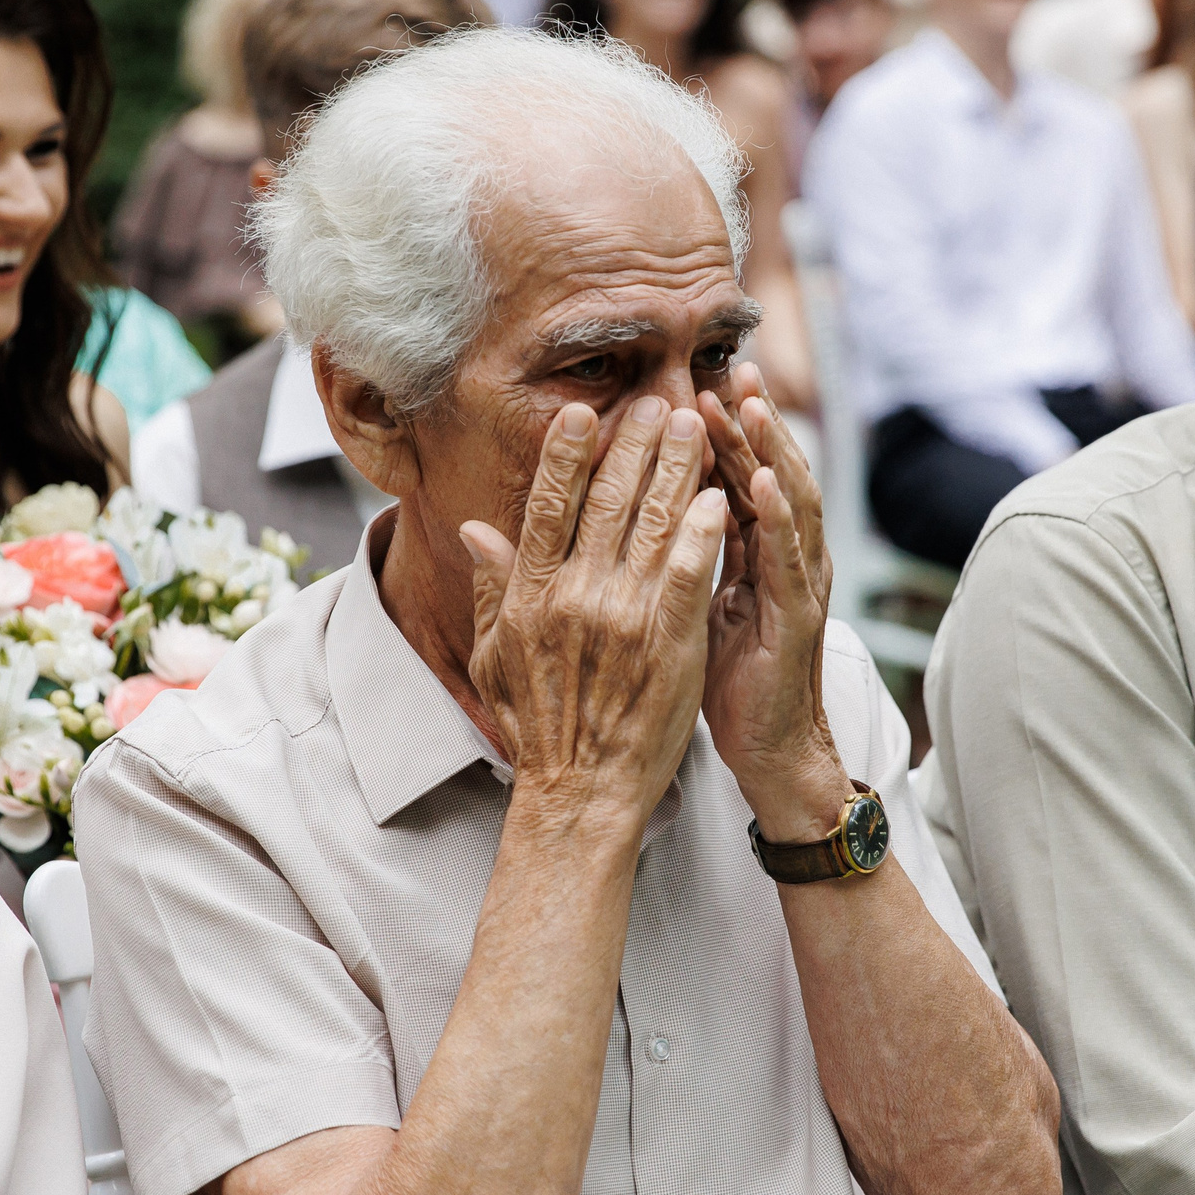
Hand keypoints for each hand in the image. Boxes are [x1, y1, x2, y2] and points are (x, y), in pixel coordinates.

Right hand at [458, 398, 728, 840]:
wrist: (581, 791)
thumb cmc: (537, 727)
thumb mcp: (493, 656)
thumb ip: (489, 588)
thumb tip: (474, 529)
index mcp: (530, 596)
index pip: (546, 507)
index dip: (565, 456)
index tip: (582, 414)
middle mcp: (574, 597)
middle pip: (608, 502)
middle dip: (635, 445)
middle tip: (657, 403)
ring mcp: (625, 618)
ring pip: (655, 524)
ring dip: (678, 469)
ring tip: (696, 428)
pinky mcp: (670, 642)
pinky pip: (692, 572)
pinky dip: (705, 531)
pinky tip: (720, 496)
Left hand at [698, 362, 845, 835]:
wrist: (768, 750)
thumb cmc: (725, 680)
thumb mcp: (691, 605)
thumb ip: (674, 555)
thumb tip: (638, 514)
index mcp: (753, 553)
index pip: (738, 477)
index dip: (721, 432)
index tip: (696, 382)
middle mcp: (784, 558)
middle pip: (770, 473)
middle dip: (753, 422)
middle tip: (734, 369)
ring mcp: (797, 584)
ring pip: (790, 503)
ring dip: (771, 451)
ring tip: (750, 404)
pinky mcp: (799, 618)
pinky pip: (789, 559)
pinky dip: (780, 517)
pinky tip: (766, 482)